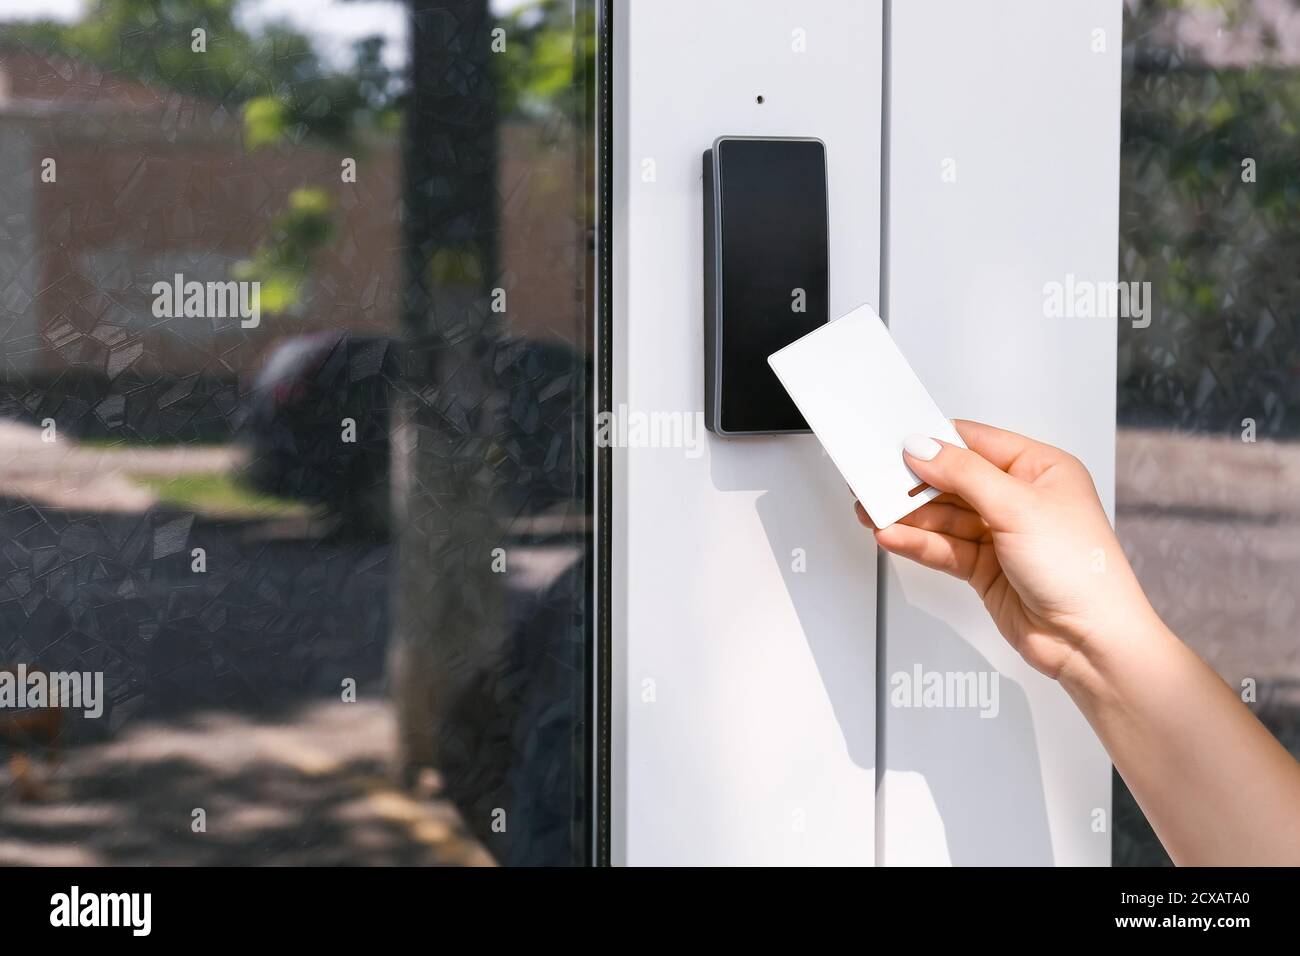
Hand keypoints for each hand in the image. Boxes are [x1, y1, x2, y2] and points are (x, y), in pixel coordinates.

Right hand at [856, 420, 1158, 680]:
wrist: (1090, 641)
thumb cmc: (1083, 572)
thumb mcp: (1018, 507)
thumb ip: (963, 474)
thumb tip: (924, 449)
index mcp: (1042, 469)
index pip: (976, 443)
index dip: (936, 443)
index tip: (898, 444)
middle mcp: (1021, 499)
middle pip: (954, 481)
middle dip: (915, 484)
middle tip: (876, 482)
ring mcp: (1002, 535)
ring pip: (944, 518)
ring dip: (909, 517)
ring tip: (874, 513)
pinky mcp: (986, 569)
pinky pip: (944, 548)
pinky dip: (917, 543)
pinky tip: (894, 536)